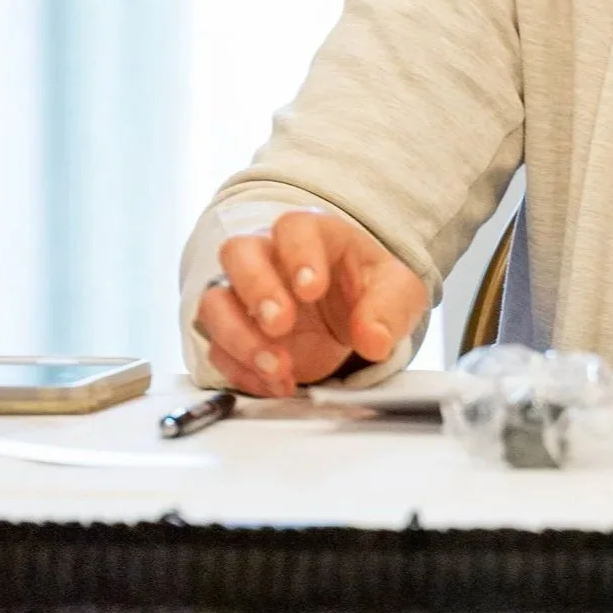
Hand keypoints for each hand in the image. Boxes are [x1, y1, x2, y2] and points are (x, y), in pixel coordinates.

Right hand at [195, 210, 429, 397]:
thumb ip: (389, 310)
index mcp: (312, 235)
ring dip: (240, 337)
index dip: (298, 256)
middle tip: (280, 324)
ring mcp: (244, 295)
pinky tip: (274, 384)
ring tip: (277, 367)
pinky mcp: (236, 333)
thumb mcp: (397, 292)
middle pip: (238, 254)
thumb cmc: (368, 287)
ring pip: (215, 303)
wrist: (353, 314)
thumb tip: (374, 339)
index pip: (293, 229)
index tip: (312, 289)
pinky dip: (242, 370)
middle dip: (256, 289)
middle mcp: (268, 257)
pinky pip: (218, 349)